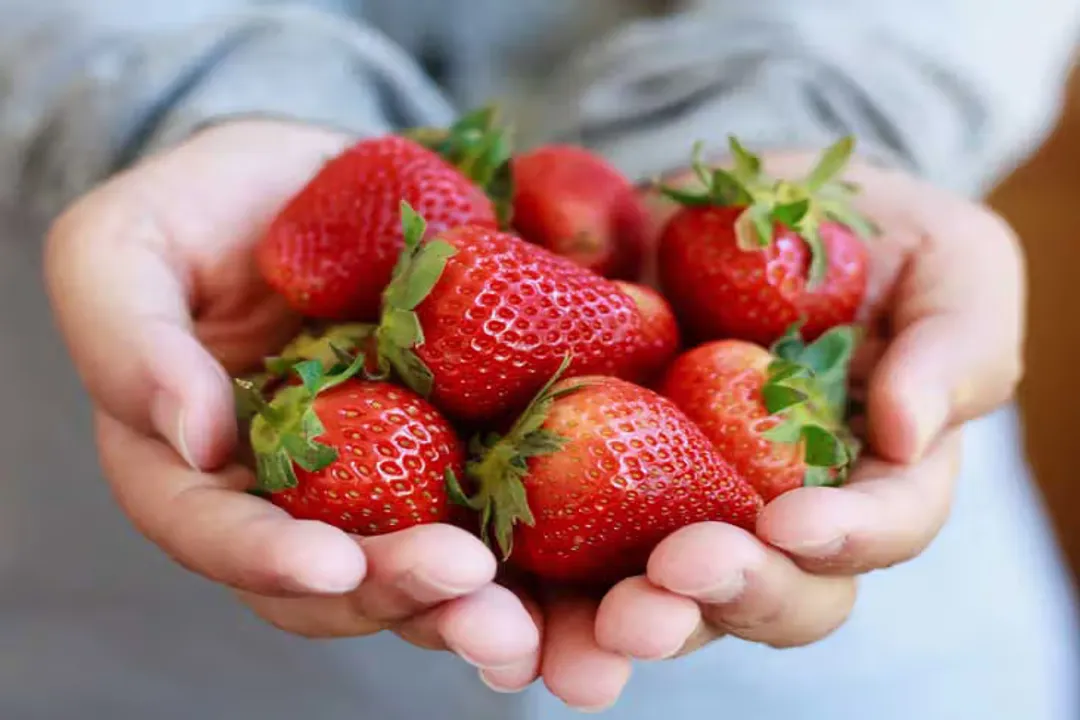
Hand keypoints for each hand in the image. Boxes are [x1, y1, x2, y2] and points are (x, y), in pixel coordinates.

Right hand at [44, 120, 539, 670]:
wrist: (318, 182)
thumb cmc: (204, 206)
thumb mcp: (125, 245)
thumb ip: (130, 335)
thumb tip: (192, 435)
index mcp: (198, 470)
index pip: (217, 536)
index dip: (267, 559)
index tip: (330, 561)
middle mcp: (297, 498)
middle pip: (339, 580)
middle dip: (401, 597)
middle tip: (469, 595)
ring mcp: (388, 482)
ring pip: (427, 570)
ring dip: (481, 608)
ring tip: (534, 623)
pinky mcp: (465, 450)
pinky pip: (507, 507)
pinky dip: (545, 551)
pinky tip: (600, 564)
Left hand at [527, 151, 1024, 710]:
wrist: (738, 205)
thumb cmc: (864, 234)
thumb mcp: (946, 264)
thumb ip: (952, 347)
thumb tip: (910, 433)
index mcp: (867, 474)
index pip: (877, 528)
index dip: (844, 537)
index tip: (794, 523)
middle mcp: (770, 511)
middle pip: (760, 594)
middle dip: (714, 603)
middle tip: (662, 597)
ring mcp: (676, 497)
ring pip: (655, 592)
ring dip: (610, 627)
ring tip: (571, 646)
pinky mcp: (589, 468)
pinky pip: (556, 531)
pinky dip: (523, 571)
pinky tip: (484, 585)